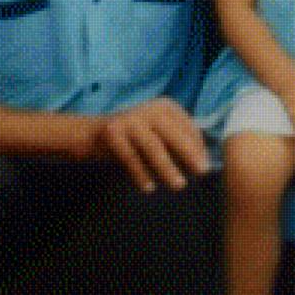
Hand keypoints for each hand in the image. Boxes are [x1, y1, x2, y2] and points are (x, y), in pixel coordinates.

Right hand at [92, 97, 208, 192]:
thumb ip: (176, 140)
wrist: (89, 133)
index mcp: (164, 106)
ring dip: (167, 167)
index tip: (206, 163)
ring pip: (153, 146)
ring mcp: (129, 120)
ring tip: (179, 185)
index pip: (187, 126)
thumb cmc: (131, 137)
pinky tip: (148, 188)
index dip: (198, 145)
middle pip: (173, 134)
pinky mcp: (112, 133)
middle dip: (190, 154)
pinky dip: (141, 174)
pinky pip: (130, 157)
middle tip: (203, 172)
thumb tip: (202, 159)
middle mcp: (148, 109)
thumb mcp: (156, 131)